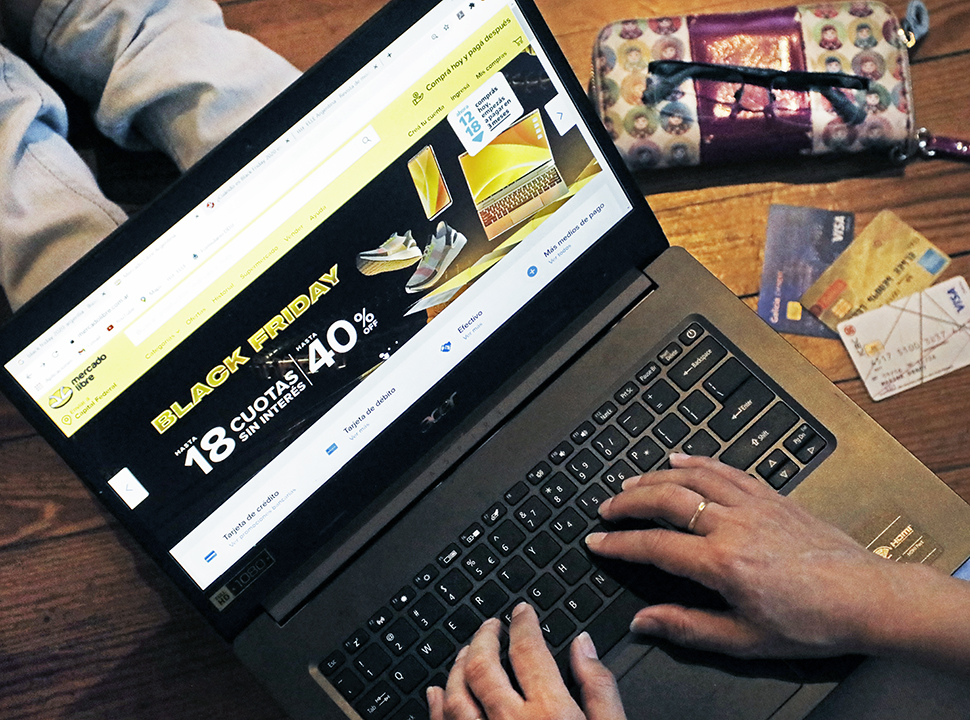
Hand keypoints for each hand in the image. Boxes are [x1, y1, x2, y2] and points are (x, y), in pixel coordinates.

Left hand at [427, 602, 626, 719]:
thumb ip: (600, 689)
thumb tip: (584, 646)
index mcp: (552, 713)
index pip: (529, 651)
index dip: (523, 623)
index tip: (522, 611)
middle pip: (484, 666)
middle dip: (484, 637)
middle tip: (490, 624)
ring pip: (456, 695)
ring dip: (458, 666)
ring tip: (467, 651)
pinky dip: (436, 706)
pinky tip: (436, 693)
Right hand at [585, 453, 903, 658]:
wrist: (866, 597)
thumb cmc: (813, 622)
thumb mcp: (745, 640)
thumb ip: (688, 627)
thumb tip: (644, 622)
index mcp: (723, 563)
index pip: (654, 546)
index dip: (619, 544)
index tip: (597, 542)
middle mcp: (734, 526)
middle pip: (666, 499)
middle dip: (628, 501)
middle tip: (606, 508)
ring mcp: (754, 505)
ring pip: (692, 477)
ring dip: (655, 476)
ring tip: (631, 481)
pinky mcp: (772, 496)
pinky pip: (726, 469)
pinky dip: (698, 461)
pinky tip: (680, 458)